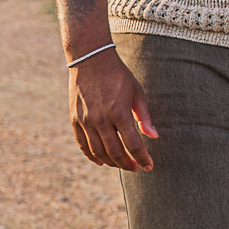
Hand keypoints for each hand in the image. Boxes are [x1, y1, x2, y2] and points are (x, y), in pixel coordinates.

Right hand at [70, 52, 158, 171]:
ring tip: (121, 165)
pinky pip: (82, 144)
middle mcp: (101, 120)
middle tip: (135, 168)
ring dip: (111, 162)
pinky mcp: (75, 119)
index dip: (142, 158)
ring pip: (99, 152)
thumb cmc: (118, 75)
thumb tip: (154, 136)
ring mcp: (86, 120)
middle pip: (115, 152)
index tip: (149, 166)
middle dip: (127, 164)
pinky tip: (101, 162)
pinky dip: (91, 156)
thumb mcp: (136, 92)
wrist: (90, 60)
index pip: (133, 144)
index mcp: (119, 113)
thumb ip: (144, 116)